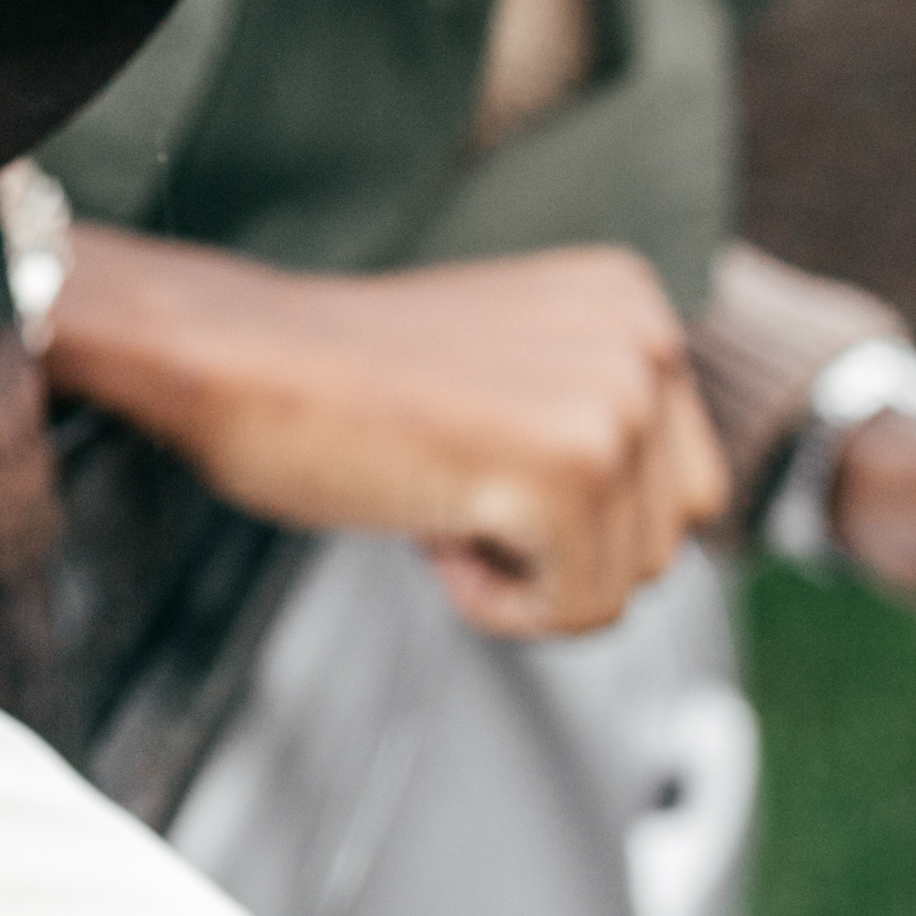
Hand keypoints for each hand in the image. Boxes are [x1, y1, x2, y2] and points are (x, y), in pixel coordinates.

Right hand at [42, 226, 730, 639]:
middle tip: (452, 482)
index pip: (682, 482)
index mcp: (636, 303)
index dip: (572, 511)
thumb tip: (662, 536)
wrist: (233, 362)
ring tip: (440, 497)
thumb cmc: (341, 384)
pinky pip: (574, 612)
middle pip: (669, 539)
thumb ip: (596, 413)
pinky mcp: (572, 470)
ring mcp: (616, 401)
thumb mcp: (512, 367)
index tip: (476, 454)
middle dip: (560, 549)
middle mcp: (647, 338)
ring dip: (524, 576)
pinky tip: (430, 528)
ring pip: (626, 583)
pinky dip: (494, 605)